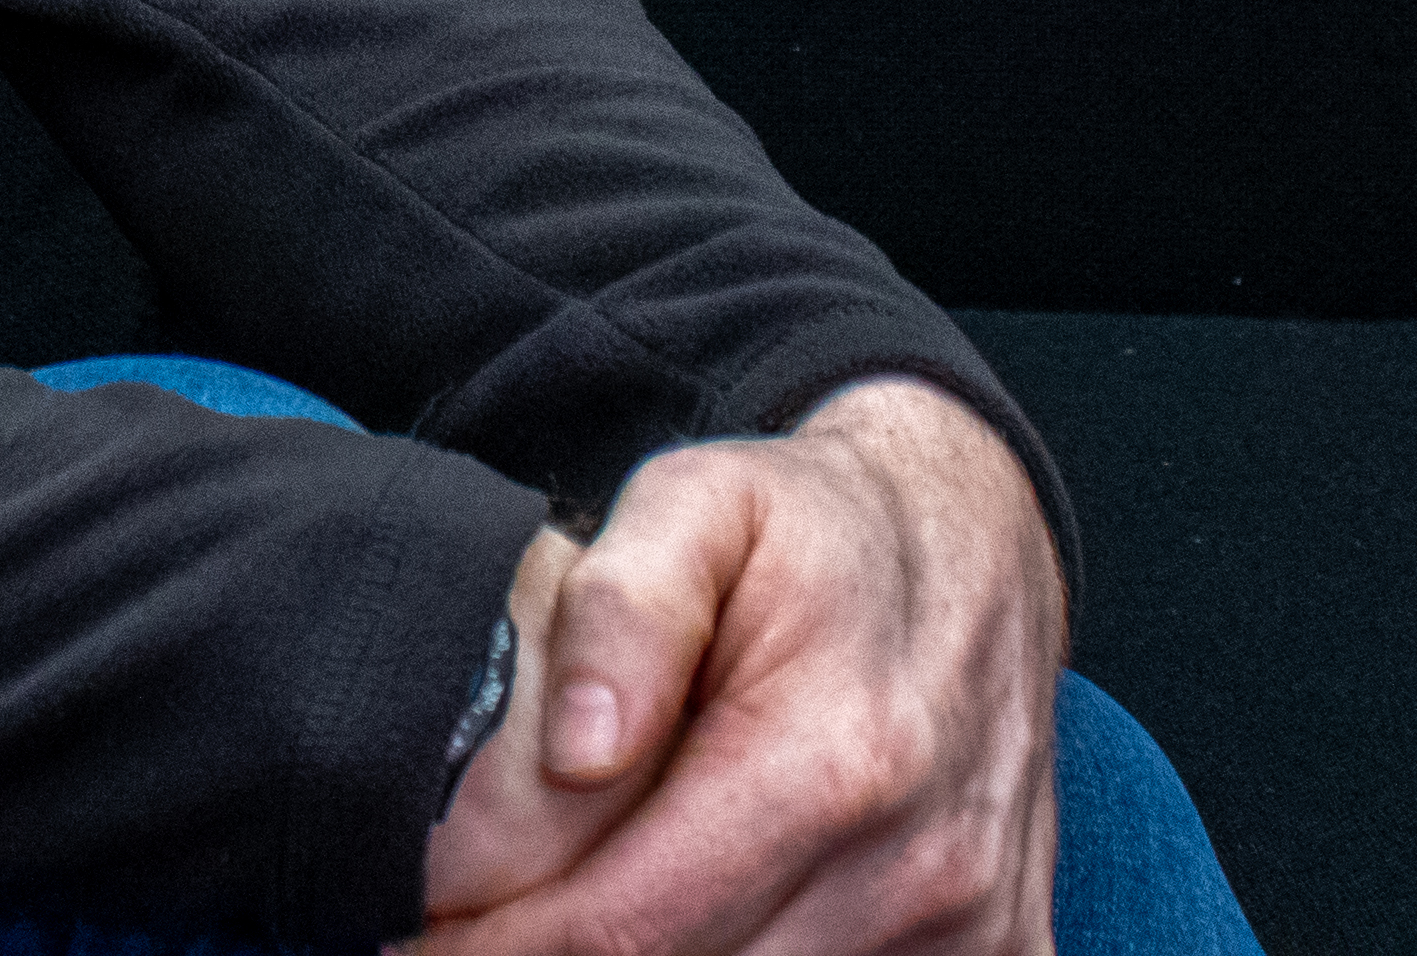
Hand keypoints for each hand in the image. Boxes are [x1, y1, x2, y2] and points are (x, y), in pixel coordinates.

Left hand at [398, 378, 1063, 955]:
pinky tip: (697, 923)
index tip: (415, 942)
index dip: (498, 950)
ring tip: (573, 912)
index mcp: (834, 760)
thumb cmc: (814, 532)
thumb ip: (623, 609)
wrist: (978, 541)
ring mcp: (970, 926)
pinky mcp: (1002, 950)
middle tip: (469, 933)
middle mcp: (920, 869)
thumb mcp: (698, 504)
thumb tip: (577, 750)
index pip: (625, 927)